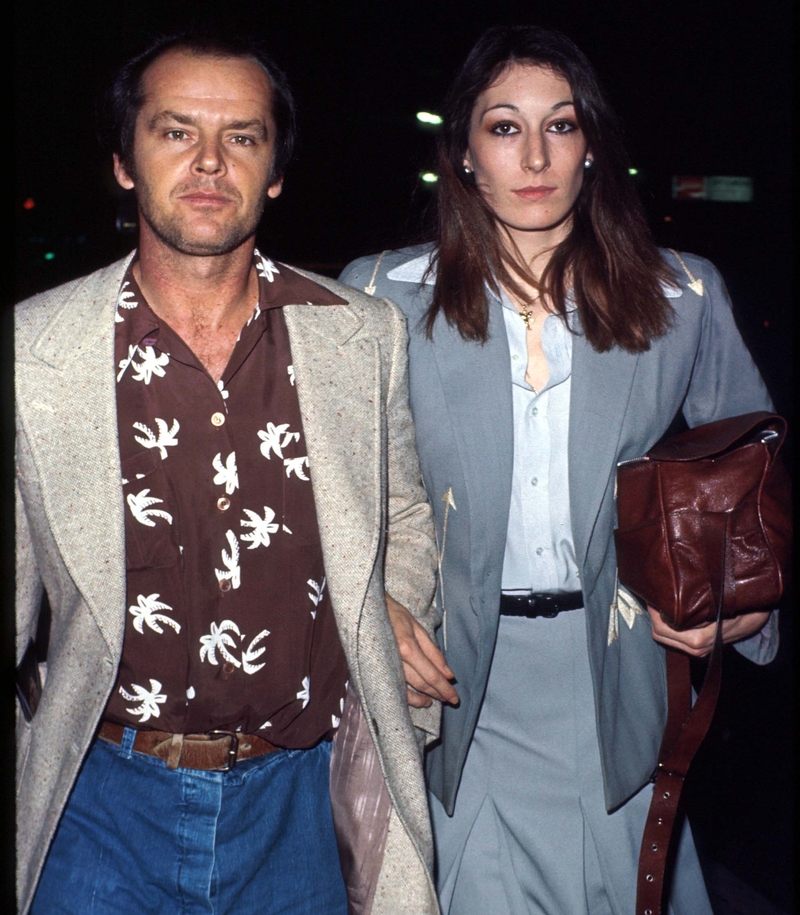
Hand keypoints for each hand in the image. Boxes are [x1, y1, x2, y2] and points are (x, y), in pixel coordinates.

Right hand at [385, 593, 458, 707]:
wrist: (366, 611)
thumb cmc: (394, 615)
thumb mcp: (417, 628)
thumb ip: (433, 652)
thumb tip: (448, 674)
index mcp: (407, 647)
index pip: (431, 674)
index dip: (444, 688)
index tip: (455, 698)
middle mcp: (396, 660)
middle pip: (421, 684)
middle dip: (438, 694)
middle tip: (451, 700)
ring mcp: (384, 667)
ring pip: (408, 691)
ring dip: (423, 698)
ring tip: (435, 701)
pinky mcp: (377, 671)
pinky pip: (393, 690)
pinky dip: (407, 698)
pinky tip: (418, 699)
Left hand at [647, 605, 769, 657]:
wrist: (756, 618)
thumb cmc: (737, 607)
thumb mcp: (716, 603)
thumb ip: (692, 606)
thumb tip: (667, 598)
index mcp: (696, 639)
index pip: (661, 628)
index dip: (653, 610)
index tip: (653, 595)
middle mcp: (694, 648)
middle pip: (658, 635)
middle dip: (653, 616)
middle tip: (654, 597)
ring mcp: (697, 650)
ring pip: (665, 638)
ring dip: (660, 621)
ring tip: (661, 602)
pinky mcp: (699, 648)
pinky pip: (674, 639)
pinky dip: (669, 626)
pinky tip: (671, 611)